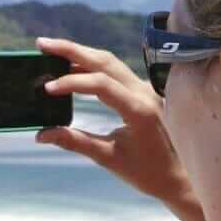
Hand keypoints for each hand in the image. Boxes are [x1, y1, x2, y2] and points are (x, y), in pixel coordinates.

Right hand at [31, 35, 189, 204]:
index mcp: (140, 110)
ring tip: (52, 51)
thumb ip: (75, 142)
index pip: (102, 84)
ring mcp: (146, 89)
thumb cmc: (147, 172)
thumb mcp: (109, 158)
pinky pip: (115, 70)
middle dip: (72, 50)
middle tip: (42, 44)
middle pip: (105, 61)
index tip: (48, 89)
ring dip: (81, 53)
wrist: (180, 176)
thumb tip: (41, 134)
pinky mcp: (143, 91)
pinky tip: (72, 67)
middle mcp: (145, 93)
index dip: (72, 82)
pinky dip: (91, 65)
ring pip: (110, 61)